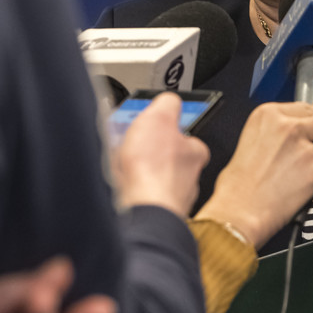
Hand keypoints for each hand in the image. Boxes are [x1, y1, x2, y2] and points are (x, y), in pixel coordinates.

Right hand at [113, 92, 209, 216]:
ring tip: (118, 162)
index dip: (164, 127)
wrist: (141, 209)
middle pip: (165, 157)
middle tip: (129, 142)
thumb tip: (169, 100)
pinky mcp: (152, 212)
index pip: (184, 135)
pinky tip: (117, 182)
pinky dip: (128, 187)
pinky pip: (138, 193)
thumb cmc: (153, 169)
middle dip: (146, 150)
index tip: (149, 124)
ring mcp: (170, 198)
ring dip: (135, 169)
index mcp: (195, 153)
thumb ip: (167, 104)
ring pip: (151, 177)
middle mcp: (187, 179)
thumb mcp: (160, 117)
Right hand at [195, 103, 312, 247]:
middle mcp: (289, 127)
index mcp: (269, 115)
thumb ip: (276, 131)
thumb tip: (301, 133)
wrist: (239, 211)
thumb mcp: (251, 140)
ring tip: (308, 176)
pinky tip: (303, 191)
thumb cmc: (238, 185)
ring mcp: (305, 150)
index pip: (306, 108)